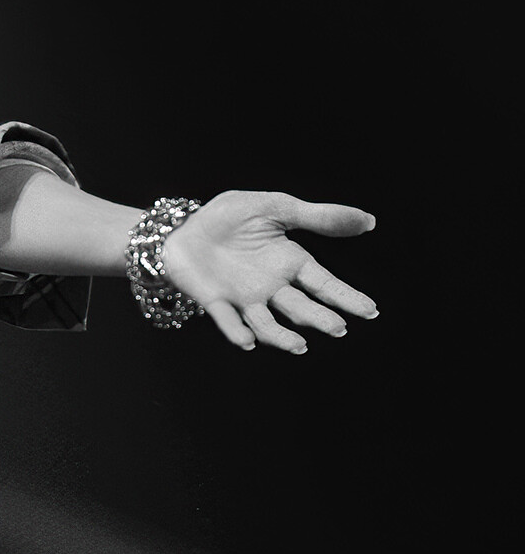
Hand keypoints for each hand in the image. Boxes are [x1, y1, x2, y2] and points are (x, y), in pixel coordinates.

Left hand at [161, 191, 377, 352]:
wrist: (183, 227)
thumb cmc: (230, 218)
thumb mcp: (275, 208)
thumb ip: (318, 217)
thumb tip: (370, 220)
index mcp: (290, 263)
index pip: (324, 284)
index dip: (346, 297)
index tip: (370, 311)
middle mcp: (271, 286)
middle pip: (300, 307)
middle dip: (319, 318)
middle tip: (338, 328)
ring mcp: (243, 297)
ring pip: (268, 323)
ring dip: (282, 336)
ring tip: (299, 345)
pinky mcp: (215, 301)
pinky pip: (227, 320)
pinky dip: (236, 331)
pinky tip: (246, 340)